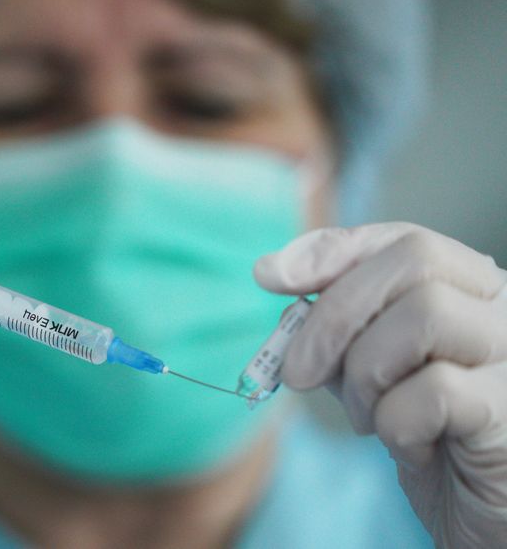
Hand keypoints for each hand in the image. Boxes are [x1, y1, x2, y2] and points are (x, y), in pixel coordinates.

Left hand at [255, 222, 506, 547]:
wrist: (484, 513)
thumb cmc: (425, 435)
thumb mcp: (368, 372)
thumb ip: (333, 327)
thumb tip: (274, 271)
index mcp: (467, 289)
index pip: (401, 239)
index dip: (331, 251)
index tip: (270, 276)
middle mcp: (502, 306)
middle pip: (412, 261)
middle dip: (333, 316)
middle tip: (296, 374)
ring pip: (424, 315)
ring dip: (366, 374)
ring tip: (369, 419)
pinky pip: (434, 391)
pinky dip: (396, 423)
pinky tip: (411, 447)